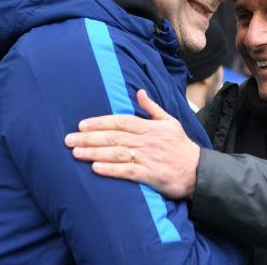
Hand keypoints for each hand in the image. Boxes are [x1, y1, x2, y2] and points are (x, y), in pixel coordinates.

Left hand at [64, 89, 199, 198]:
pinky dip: (111, 170)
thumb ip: (152, 108)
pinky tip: (96, 168)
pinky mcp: (150, 175)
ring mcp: (148, 158)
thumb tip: (139, 92)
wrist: (199, 171)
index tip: (81, 125)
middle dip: (89, 138)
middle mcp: (147, 141)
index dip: (100, 122)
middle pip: (114, 137)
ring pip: (117, 153)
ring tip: (76, 153)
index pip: (121, 122)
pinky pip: (127, 171)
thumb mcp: (170, 122)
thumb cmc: (181, 146)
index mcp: (150, 127)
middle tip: (68, 140)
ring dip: (94, 153)